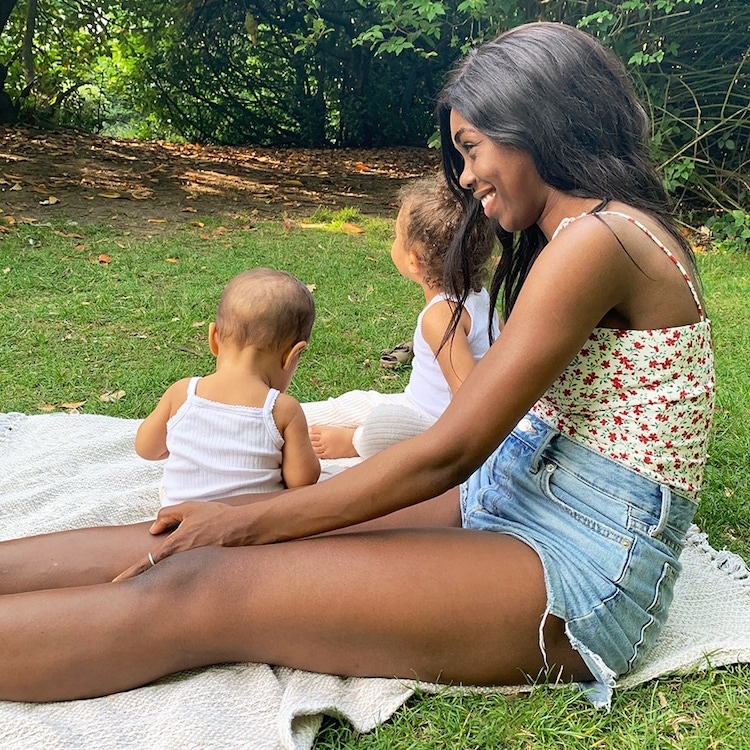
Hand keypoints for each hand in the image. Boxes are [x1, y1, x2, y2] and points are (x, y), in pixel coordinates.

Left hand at [113, 501, 239, 580]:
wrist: (246, 527)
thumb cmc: (219, 516)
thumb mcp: (190, 507)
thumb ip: (167, 514)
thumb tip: (154, 528)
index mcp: (175, 545)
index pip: (145, 563)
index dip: (128, 575)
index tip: (114, 585)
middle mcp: (183, 560)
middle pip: (156, 575)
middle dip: (142, 582)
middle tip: (127, 590)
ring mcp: (194, 567)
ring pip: (173, 575)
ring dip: (164, 579)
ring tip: (156, 585)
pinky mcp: (205, 570)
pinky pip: (188, 574)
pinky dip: (182, 576)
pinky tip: (185, 575)